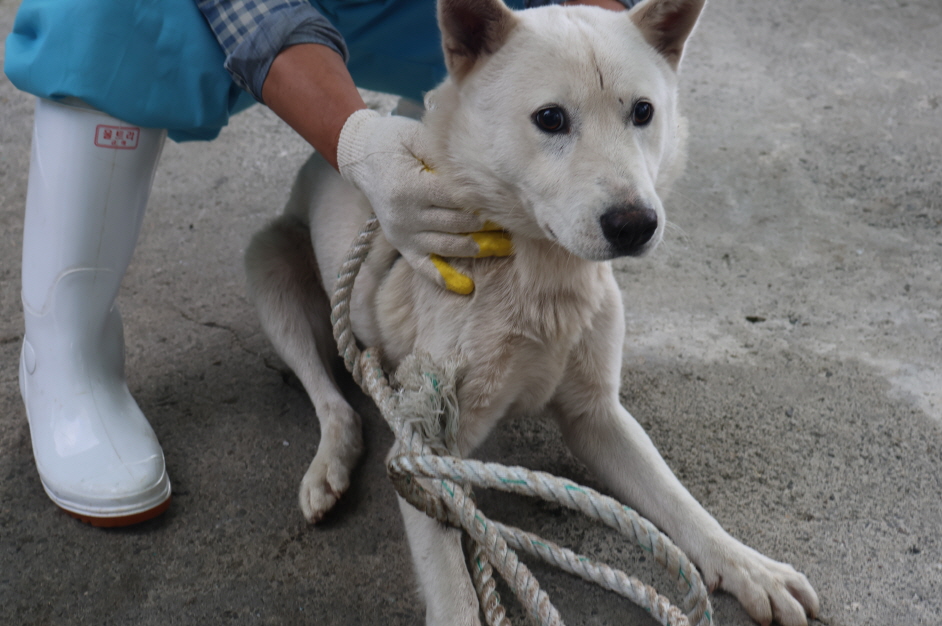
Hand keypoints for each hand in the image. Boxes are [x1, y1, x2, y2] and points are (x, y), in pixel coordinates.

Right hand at [337, 109, 511, 293]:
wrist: (361, 156)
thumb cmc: (393, 141)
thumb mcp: (415, 135)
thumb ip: (442, 152)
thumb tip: (476, 163)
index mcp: (410, 187)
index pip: (455, 199)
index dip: (481, 201)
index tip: (506, 200)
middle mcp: (405, 214)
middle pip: (456, 224)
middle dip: (486, 225)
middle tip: (513, 222)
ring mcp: (402, 232)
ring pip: (447, 246)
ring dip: (476, 248)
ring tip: (503, 246)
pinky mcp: (401, 243)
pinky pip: (423, 266)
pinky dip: (444, 278)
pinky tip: (466, 287)